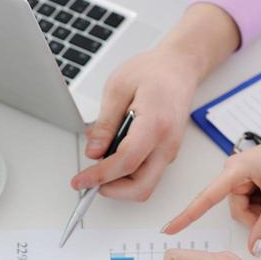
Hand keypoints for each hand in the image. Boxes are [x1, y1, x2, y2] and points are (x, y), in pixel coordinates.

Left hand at [70, 48, 200, 201]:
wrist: (179, 68)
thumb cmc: (153, 72)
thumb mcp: (117, 89)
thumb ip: (104, 124)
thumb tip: (93, 152)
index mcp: (155, 124)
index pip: (126, 162)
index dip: (100, 176)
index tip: (81, 180)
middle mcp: (167, 144)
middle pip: (141, 188)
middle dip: (112, 191)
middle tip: (90, 182)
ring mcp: (170, 152)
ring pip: (145, 187)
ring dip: (120, 185)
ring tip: (101, 167)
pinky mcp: (167, 154)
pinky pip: (147, 176)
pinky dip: (128, 176)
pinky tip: (114, 160)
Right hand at [162, 124, 260, 254]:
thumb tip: (255, 248)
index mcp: (236, 170)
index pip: (207, 198)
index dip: (188, 215)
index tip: (170, 228)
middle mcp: (234, 172)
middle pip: (236, 210)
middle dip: (256, 221)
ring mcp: (242, 176)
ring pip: (244, 209)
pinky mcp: (249, 179)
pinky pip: (251, 203)